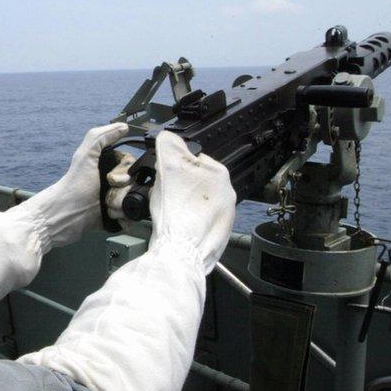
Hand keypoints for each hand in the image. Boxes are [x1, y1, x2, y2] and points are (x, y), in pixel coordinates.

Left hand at [18, 123, 128, 248]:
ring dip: (121, 206)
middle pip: (136, 186)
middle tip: (107, 195)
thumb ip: (101, 136)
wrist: (65, 215)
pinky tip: (111, 217)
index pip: (133, 166)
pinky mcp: (115, 218)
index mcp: (108, 166)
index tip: (113, 179)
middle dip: (123, 192)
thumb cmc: (73, 186)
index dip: (126, 174)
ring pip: (135, 202)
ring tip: (106, 208)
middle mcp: (113, 182)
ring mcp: (115, 200)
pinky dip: (124, 219)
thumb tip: (123, 127)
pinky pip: (132, 218)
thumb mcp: (85, 155)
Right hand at [148, 131, 235, 272]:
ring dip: (185, 204)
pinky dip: (189, 222)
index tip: (164, 175)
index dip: (173, 165)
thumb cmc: (177, 212)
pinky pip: (200, 221)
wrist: (181, 253)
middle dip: (180, 186)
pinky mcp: (218, 235)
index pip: (193, 159)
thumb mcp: (167, 168)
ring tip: (171, 213)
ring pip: (198, 202)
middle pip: (196, 181)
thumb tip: (167, 137)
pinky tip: (178, 226)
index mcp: (219, 174)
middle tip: (166, 196)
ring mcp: (224, 216)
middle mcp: (227, 194)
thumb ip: (168, 146)